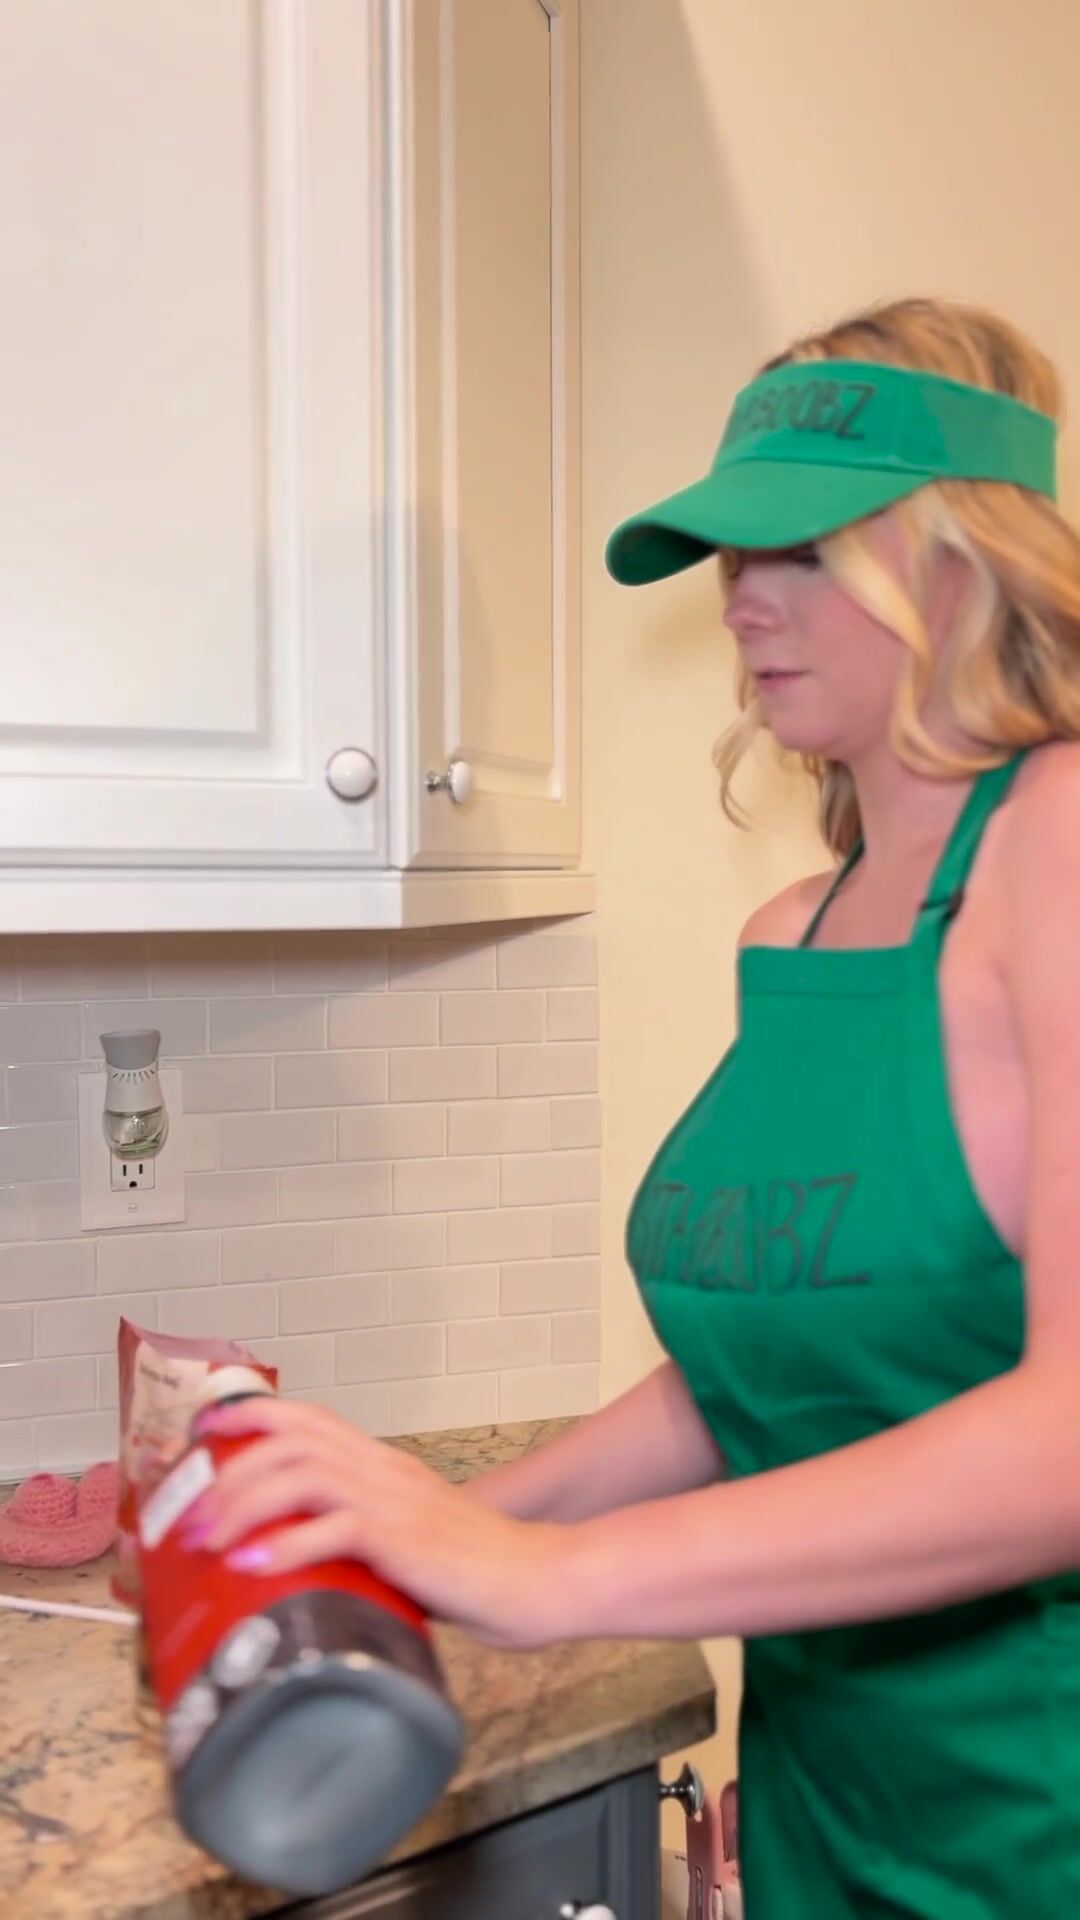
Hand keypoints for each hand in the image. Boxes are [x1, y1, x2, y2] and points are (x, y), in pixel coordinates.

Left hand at [181, 1396, 570, 1650]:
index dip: (252, 1415)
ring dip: (243, 1504)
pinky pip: (333, 1530)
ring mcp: (395, 1501)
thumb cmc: (478, 1572)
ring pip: (301, 1473)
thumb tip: (303, 1572)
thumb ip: (362, 1543)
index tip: (205, 1432)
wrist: (538, 1582)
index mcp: (385, 1466)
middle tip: (190, 1514)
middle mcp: (385, 1472)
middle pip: (292, 1440)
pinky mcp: (404, 1539)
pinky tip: (250, 1566)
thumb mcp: (408, 1544)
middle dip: (229, 1472)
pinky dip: (282, 1547)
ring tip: (207, 1541)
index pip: (310, 1418)